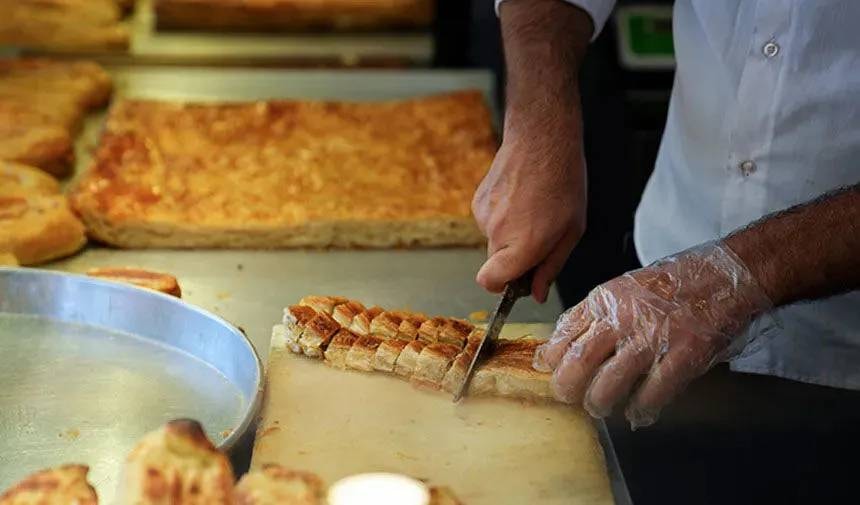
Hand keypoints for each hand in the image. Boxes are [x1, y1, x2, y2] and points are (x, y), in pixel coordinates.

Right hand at [472, 119, 585, 302]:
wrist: (541, 140)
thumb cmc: (563, 183)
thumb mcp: (571, 231)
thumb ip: (551, 267)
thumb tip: (537, 294)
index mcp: (523, 245)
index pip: (490, 282)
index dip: (501, 287)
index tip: (516, 280)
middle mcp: (498, 233)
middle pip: (495, 263)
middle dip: (513, 258)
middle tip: (538, 236)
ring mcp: (484, 216)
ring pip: (493, 240)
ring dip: (510, 234)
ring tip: (532, 209)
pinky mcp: (477, 201)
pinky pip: (488, 221)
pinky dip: (502, 216)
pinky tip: (519, 198)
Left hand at [533, 242, 772, 427]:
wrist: (725, 275)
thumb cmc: (674, 283)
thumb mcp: (623, 288)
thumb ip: (595, 314)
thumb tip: (561, 344)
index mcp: (606, 299)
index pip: (564, 333)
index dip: (551, 358)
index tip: (547, 370)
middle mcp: (623, 318)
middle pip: (578, 362)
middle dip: (566, 387)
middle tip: (568, 397)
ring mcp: (653, 337)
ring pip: (608, 384)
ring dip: (599, 403)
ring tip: (600, 407)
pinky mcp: (683, 355)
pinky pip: (652, 393)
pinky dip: (641, 410)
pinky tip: (638, 413)